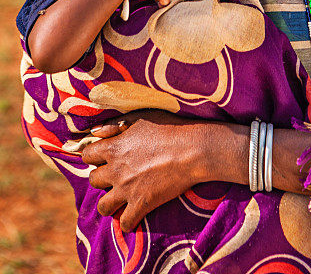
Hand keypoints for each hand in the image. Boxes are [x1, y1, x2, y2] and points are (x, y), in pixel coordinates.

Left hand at [82, 110, 212, 231]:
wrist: (192, 150)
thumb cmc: (169, 128)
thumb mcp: (141, 117)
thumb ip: (114, 124)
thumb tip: (93, 132)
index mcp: (113, 147)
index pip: (87, 155)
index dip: (94, 155)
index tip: (103, 157)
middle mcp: (115, 170)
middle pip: (93, 180)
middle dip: (101, 178)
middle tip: (115, 175)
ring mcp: (127, 190)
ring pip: (103, 206)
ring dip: (109, 203)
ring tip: (118, 199)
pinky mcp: (141, 204)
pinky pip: (125, 223)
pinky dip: (128, 221)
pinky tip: (133, 214)